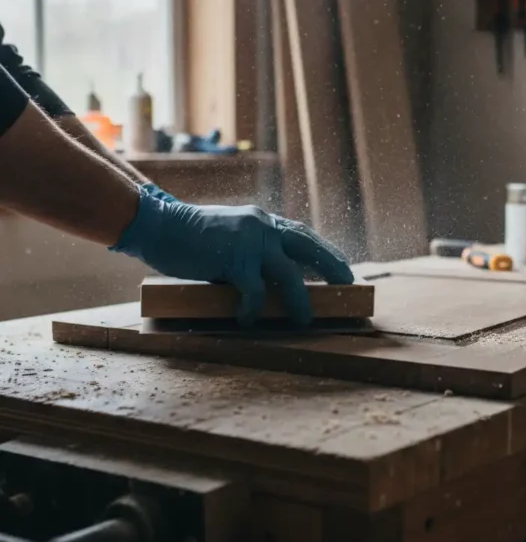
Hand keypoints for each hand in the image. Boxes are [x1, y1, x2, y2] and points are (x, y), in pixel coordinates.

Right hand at [111, 185, 353, 323]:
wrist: (161, 225)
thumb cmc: (194, 236)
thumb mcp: (232, 234)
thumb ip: (255, 249)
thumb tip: (277, 275)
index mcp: (264, 222)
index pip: (304, 235)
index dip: (326, 252)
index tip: (343, 267)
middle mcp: (263, 227)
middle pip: (309, 247)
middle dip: (332, 267)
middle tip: (347, 285)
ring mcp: (250, 242)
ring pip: (289, 274)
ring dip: (300, 300)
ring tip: (305, 319)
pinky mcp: (232, 259)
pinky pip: (254, 290)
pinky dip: (253, 308)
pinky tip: (247, 319)